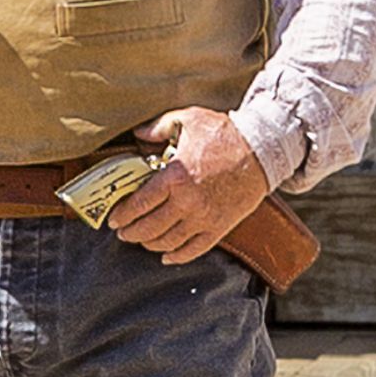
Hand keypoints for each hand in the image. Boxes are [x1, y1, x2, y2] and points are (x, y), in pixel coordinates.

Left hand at [98, 110, 267, 260]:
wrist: (262, 151)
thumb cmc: (224, 134)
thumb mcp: (187, 120)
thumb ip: (157, 128)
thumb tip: (137, 134)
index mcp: (175, 177)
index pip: (139, 204)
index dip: (123, 215)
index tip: (114, 218)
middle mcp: (187, 202)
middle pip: (150, 227)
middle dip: (131, 233)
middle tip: (122, 233)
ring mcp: (205, 218)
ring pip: (169, 242)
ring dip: (150, 245)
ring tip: (141, 241)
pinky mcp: (220, 227)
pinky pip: (195, 249)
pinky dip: (178, 256)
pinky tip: (167, 256)